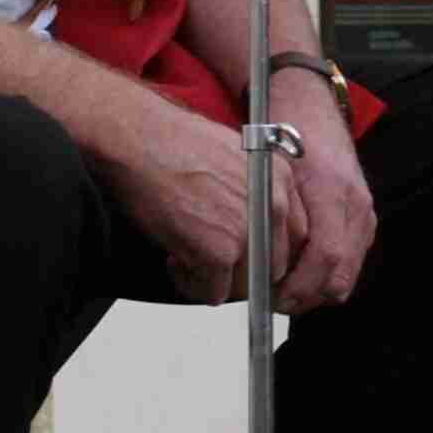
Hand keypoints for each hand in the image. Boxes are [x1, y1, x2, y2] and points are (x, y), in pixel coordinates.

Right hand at [101, 90, 305, 302]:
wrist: (139, 139)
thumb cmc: (172, 142)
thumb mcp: (234, 156)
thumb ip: (254, 190)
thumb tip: (249, 221)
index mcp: (279, 178)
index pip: (294, 236)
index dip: (265, 249)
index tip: (245, 254)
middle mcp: (274, 204)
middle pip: (274, 264)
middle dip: (242, 269)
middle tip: (213, 260)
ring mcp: (249, 230)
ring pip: (247, 284)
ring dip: (217, 280)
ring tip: (189, 258)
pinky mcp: (220, 253)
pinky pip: (213, 293)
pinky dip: (193, 286)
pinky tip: (175, 260)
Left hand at [274, 112, 377, 314]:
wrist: (310, 107)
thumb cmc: (286, 135)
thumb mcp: (270, 173)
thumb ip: (271, 218)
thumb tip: (257, 266)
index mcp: (333, 191)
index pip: (326, 256)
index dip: (299, 286)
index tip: (273, 298)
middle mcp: (356, 204)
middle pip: (340, 276)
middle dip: (306, 298)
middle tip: (273, 302)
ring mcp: (364, 212)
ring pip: (347, 275)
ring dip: (315, 290)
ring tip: (283, 290)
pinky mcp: (365, 217)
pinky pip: (350, 261)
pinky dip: (326, 275)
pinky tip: (300, 271)